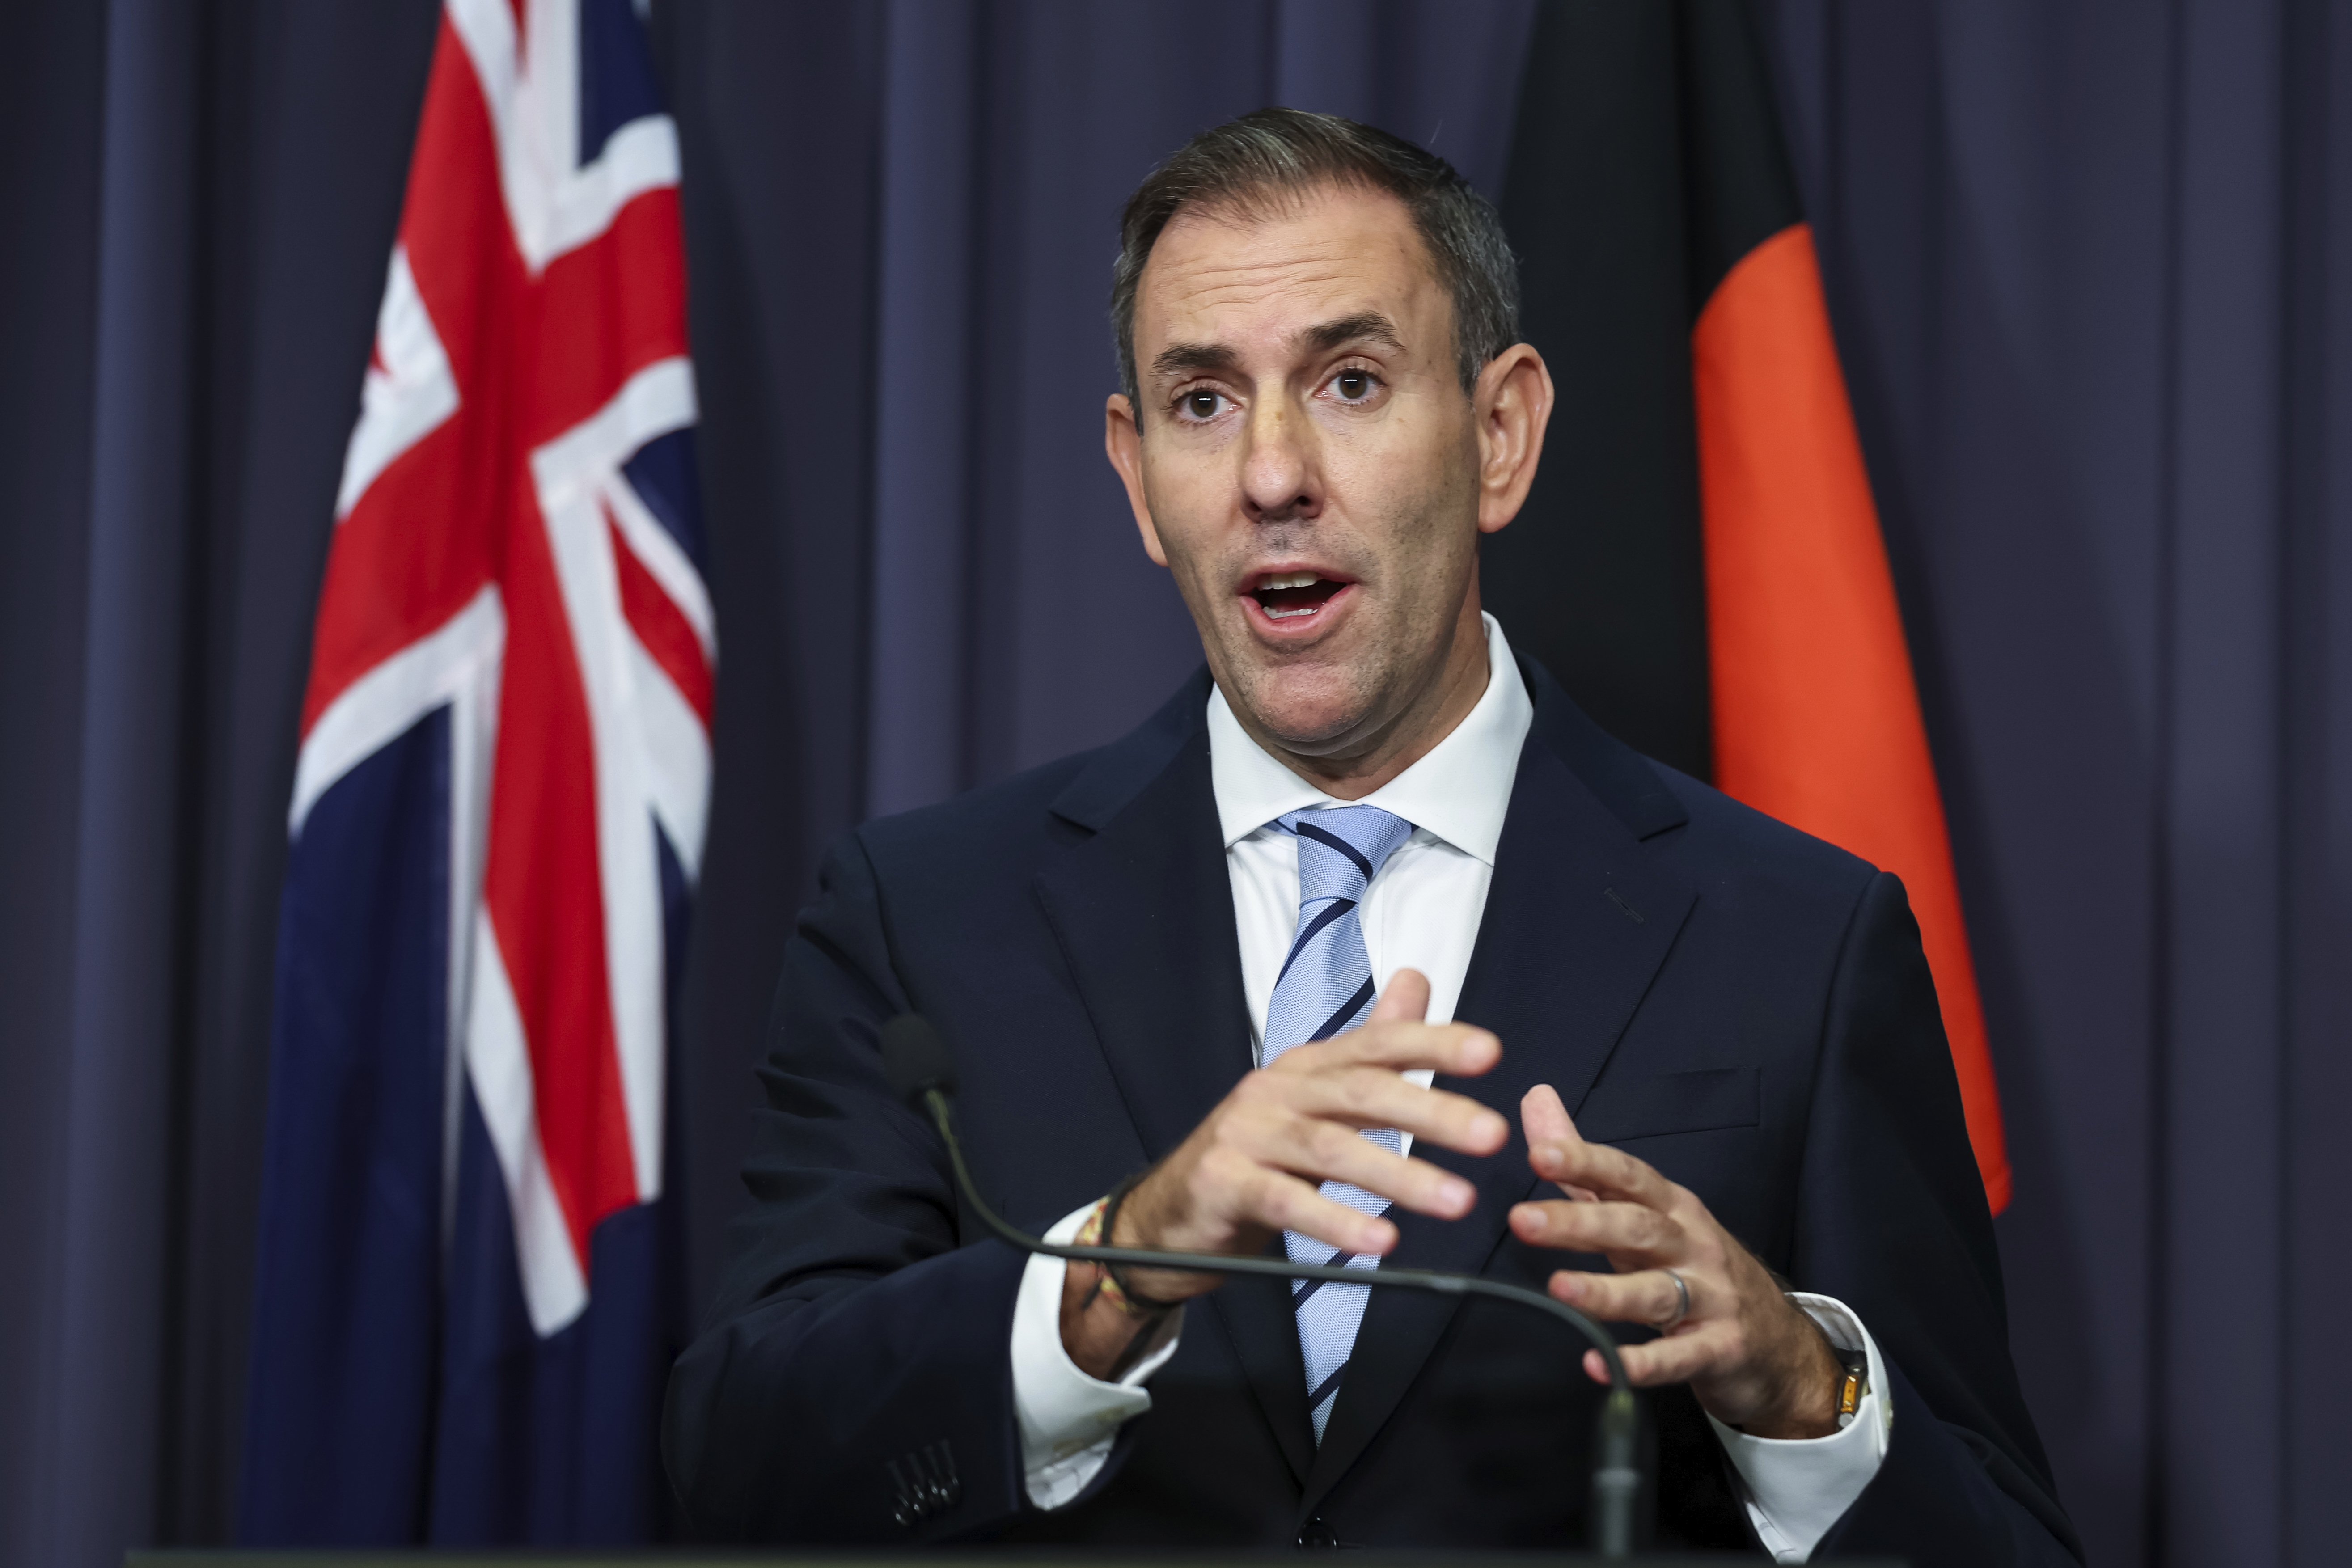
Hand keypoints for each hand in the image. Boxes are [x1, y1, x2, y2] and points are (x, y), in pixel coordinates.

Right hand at [1061, 970, 1508, 1375]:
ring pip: (1330, 1148)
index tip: (1490, 1053)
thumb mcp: (1317, 1097)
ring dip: (1399, 1175)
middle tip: (1492, 1134)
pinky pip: (1287, 1201)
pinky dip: (1336, 1219)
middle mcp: (1276, 1089)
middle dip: (1431, 1110)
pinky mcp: (1224, 1181)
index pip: (1375, 1043)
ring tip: (1457, 1200)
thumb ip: (1372, 1046)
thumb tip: (1417, 979)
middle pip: (1360, 1092)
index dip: (1432, 1042)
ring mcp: (1246, 1134)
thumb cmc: (1256, 1154)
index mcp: (1306, 1066)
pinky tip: (1381, 1241)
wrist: (1167, 1213)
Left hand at [1507, 1084, 1843, 1438]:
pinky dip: (1642, 1364)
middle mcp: (1693, 1245)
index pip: (1627, 1177)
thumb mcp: (1644, 1214)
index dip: (1586, 1163)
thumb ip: (1586, 1166)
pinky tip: (1599, 1365)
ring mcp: (1711, 1298)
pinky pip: (1678, 1358)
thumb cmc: (1694, 1267)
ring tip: (1559, 1288)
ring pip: (1656, 1291)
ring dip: (1606, 1291)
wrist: (1777, 1343)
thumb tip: (1535, 1099)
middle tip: (1522, 1220)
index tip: (1539, 1154)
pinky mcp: (1719, 1350)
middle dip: (1580, 1223)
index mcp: (1672, 1208)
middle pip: (1636, 1227)